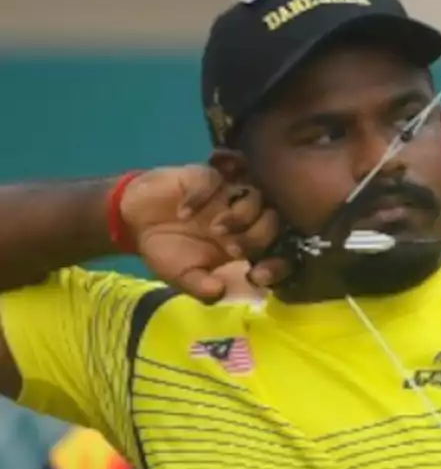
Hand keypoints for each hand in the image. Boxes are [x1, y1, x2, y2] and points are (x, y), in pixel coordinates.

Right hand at [119, 166, 286, 301]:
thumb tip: (219, 292)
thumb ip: (200, 287)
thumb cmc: (166, 249)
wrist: (135, 220)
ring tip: (213, 229)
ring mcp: (226, 195)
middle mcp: (243, 218)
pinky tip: (183, 211)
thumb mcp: (181, 276)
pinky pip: (215, 179)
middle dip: (256, 237)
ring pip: (254, 196)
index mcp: (244, 244)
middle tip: (231, 248)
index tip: (257, 276)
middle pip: (272, 221)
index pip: (277, 252)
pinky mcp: (206, 177)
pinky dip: (202, 196)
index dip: (275, 265)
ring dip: (238, 216)